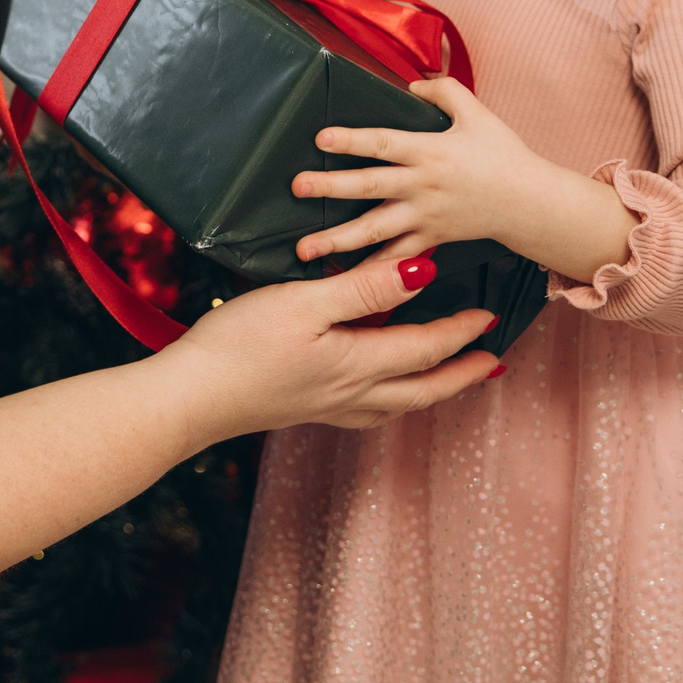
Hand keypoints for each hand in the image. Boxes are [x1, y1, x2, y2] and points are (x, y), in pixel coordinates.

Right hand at [151, 255, 500, 439]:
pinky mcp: (304, 410)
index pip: (425, 348)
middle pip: (424, 389)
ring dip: (431, 390)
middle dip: (462, 375)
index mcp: (357, 364)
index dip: (461, 332)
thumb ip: (364, 289)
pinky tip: (377, 391)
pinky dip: (390, 399)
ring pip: (398, 403)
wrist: (190, 398)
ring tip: (447, 378)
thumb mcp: (303, 304)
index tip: (490, 316)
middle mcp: (350, 394)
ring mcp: (326, 407)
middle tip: (492, 363)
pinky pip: (367, 409)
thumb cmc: (237, 348)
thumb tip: (421, 272)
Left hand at [289, 74, 547, 264]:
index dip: (352, 140)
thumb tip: (412, 82)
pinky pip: (396, 258)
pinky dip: (371, 270)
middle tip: (297, 187)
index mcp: (430, 151)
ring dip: (338, 240)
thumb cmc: (504, 154)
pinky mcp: (431, 239)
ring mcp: (425, 216)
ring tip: (304, 248)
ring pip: (376, 230)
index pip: (384, 143)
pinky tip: (343, 278)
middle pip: (370, 186)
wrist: (531, 202)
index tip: (321, 139)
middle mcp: (423, 185)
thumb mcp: (477, 112)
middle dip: (331, 188)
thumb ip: (444, 90)